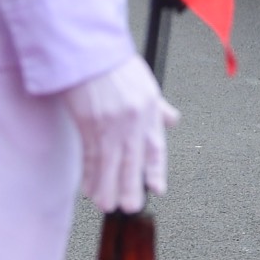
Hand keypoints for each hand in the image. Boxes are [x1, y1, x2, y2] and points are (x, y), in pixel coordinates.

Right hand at [61, 56, 178, 214]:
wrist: (89, 51)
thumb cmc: (115, 64)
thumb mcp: (146, 82)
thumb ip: (159, 107)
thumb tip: (172, 121)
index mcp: (149, 109)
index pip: (155, 146)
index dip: (155, 170)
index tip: (157, 188)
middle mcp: (132, 120)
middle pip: (132, 161)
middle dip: (130, 188)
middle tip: (130, 207)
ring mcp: (109, 124)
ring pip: (110, 164)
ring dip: (107, 188)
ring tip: (108, 205)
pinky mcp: (87, 124)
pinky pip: (89, 155)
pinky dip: (90, 174)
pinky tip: (89, 187)